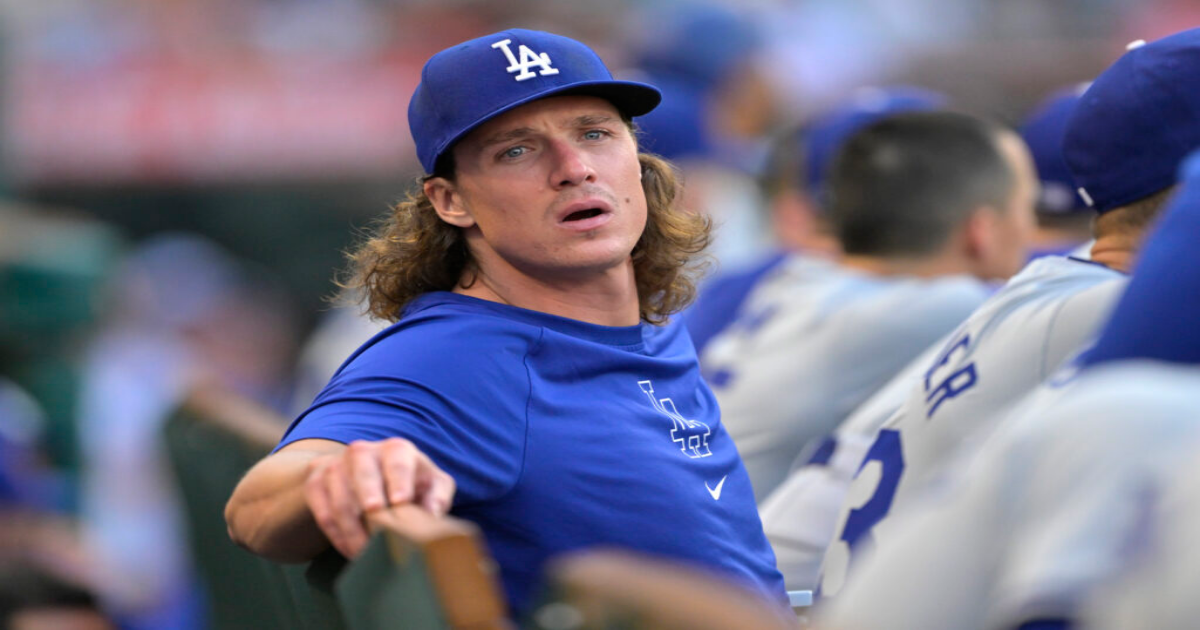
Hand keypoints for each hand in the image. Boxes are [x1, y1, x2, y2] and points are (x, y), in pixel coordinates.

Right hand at [303, 438, 455, 557]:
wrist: (370, 475)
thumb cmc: (410, 483)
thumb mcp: (431, 484)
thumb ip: (438, 495)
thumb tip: (432, 514)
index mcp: (396, 449)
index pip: (397, 462)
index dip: (398, 481)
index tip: (400, 502)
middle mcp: (363, 452)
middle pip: (362, 473)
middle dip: (369, 497)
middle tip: (376, 523)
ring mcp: (336, 465)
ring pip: (340, 499)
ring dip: (354, 530)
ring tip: (367, 554)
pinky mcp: (316, 482)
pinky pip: (323, 512)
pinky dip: (337, 535)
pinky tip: (351, 550)